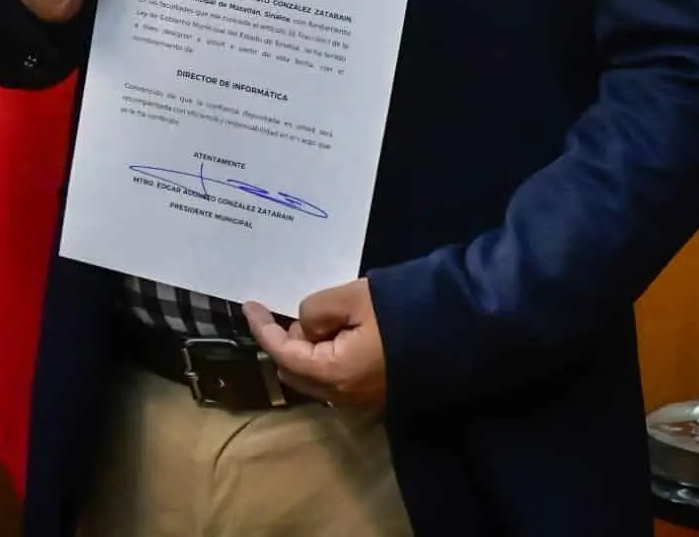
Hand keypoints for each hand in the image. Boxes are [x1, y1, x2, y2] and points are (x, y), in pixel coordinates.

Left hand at [244, 278, 386, 409]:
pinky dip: (322, 357)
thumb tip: (305, 326)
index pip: (283, 354)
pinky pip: (330, 378)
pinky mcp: (368, 394)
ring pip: (311, 376)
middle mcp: (339, 395)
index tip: (250, 306)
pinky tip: (338, 333)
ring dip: (305, 350)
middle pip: (293, 370)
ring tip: (325, 319)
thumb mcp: (352, 298)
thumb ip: (316, 310)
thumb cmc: (399, 313)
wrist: (448, 334)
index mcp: (332, 373)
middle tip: (297, 313)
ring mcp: (356, 400)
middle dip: (285, 341)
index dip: (263, 329)